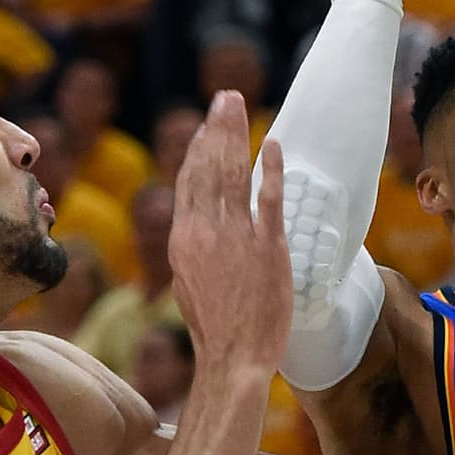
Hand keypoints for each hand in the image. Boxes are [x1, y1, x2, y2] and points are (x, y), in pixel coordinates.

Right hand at [169, 91, 290, 376]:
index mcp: (183, 239)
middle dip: (217, 129)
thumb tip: (190, 219)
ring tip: (238, 107)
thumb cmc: (212, 325)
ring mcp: (237, 237)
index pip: (189, 182)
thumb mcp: (186, 280)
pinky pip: (269, 199)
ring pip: (234, 175)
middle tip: (225, 98)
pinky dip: (270, 169)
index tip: (205, 125)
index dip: (197, 149)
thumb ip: (189, 244)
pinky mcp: (269, 247)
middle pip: (210, 168)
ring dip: (236, 136)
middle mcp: (206, 231)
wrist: (235, 356)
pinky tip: (271, 144)